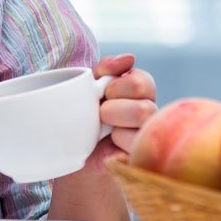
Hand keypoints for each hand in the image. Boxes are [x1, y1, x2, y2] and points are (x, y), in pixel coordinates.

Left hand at [79, 54, 156, 174]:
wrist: (70, 154)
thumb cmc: (81, 117)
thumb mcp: (88, 87)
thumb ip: (107, 69)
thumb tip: (129, 58)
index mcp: (140, 95)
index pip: (143, 82)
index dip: (117, 85)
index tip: (102, 93)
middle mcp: (150, 116)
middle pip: (145, 107)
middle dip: (114, 108)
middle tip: (101, 115)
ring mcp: (149, 140)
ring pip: (144, 128)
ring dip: (116, 129)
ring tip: (103, 133)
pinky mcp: (143, 162)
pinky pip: (138, 152)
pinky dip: (118, 150)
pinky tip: (110, 150)